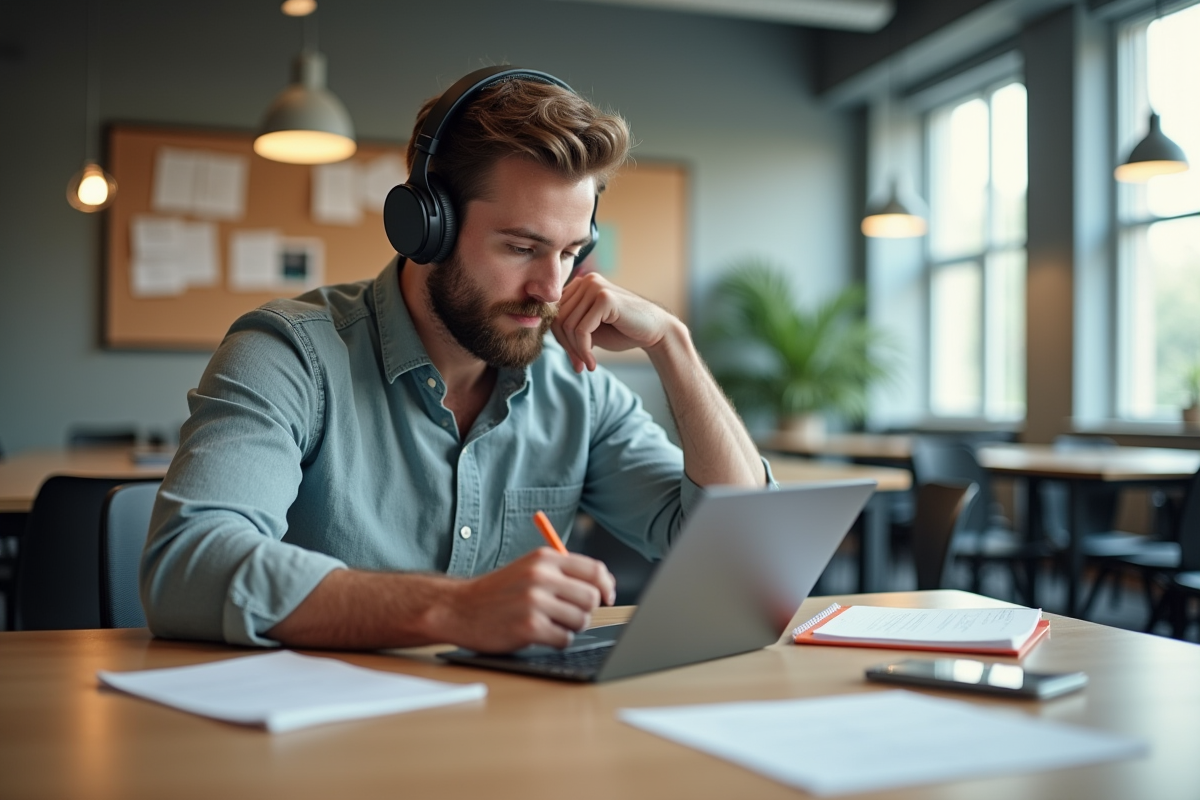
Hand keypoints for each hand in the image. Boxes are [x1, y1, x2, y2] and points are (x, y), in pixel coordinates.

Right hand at [442, 548, 615, 652]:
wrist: (459, 608)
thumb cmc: (498, 592)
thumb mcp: (529, 569)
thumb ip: (563, 573)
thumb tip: (604, 587)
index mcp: (544, 558)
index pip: (595, 570)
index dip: (606, 586)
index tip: (607, 598)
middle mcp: (540, 577)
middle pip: (591, 598)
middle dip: (586, 610)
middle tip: (568, 614)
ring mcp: (534, 602)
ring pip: (581, 620)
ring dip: (570, 627)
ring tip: (549, 623)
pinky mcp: (529, 628)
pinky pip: (564, 639)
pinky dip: (556, 640)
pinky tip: (539, 634)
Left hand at [552, 272, 676, 371]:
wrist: (655, 332)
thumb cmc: (623, 331)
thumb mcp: (590, 328)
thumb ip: (569, 325)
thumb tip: (540, 331)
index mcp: (581, 284)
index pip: (556, 313)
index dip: (560, 339)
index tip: (574, 359)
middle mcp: (586, 280)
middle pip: (559, 319)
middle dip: (567, 347)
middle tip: (579, 365)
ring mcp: (595, 286)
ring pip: (568, 326)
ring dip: (576, 351)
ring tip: (587, 364)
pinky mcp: (604, 298)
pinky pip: (581, 330)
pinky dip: (584, 350)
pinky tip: (593, 363)